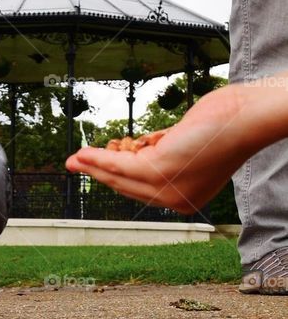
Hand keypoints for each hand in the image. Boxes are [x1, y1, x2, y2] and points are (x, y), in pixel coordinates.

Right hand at [66, 85, 251, 213]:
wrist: (244, 118)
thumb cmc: (224, 124)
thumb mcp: (188, 143)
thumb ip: (165, 151)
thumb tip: (141, 149)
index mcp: (185, 197)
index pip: (143, 189)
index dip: (116, 178)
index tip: (98, 169)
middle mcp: (177, 200)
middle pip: (127, 187)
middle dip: (98, 174)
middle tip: (76, 164)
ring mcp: (168, 188)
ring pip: (120, 177)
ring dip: (94, 165)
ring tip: (75, 158)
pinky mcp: (161, 171)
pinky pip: (121, 166)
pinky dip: (98, 160)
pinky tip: (84, 154)